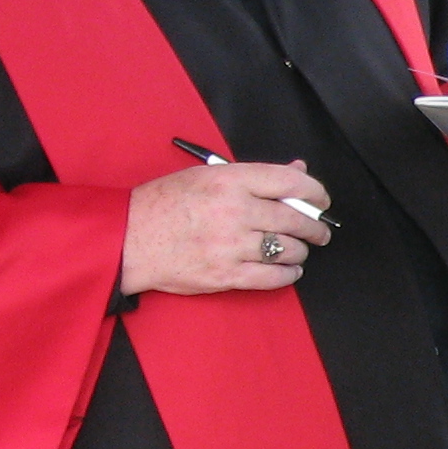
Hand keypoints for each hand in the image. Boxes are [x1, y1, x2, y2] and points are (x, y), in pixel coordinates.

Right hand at [120, 159, 332, 295]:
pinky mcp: (226, 275)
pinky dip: (289, 274)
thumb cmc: (164, 204)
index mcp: (228, 181)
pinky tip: (288, 269)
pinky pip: (274, 277)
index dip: (315, 193)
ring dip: (300, 251)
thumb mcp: (205, 176)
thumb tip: (298, 171)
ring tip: (296, 249)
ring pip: (289, 249)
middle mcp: (234, 211)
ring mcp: (230, 246)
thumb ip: (254, 176)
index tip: (321, 201)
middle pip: (296, 219)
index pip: (290, 182)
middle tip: (319, 232)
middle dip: (315, 228)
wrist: (126, 238)